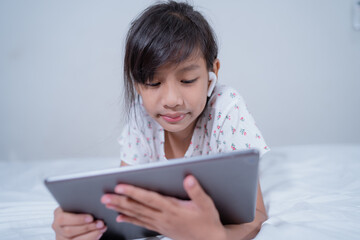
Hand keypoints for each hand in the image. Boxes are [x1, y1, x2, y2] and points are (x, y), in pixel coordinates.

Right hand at [52, 207, 106, 239]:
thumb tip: (95, 203)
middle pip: (69, 231)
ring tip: (101, 228)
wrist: (79, 219)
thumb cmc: (80, 209)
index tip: (91, 218)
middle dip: (87, 227)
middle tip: (100, 223)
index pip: (63, 218)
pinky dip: (91, 238)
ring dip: (91, 234)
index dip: (78, 219)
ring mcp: (60, 237)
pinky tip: (98, 234)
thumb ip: (82, 205)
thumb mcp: (79, 205)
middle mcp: (57, 226)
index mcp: (58, 213)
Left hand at [100, 175, 226, 239]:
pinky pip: (142, 224)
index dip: (134, 192)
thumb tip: (187, 178)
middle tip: (105, 196)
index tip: (120, 187)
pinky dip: (130, 220)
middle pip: (138, 208)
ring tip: (107, 204)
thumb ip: (196, 191)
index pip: (149, 198)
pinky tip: (120, 218)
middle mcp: (163, 217)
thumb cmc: (207, 222)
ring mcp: (160, 224)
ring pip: (137, 215)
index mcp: (172, 209)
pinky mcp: (161, 228)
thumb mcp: (206, 205)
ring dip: (121, 209)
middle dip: (120, 201)